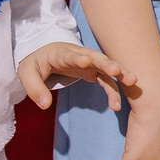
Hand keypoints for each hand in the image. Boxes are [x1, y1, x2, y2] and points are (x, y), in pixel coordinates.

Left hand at [17, 41, 138, 110]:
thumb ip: (34, 89)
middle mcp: (79, 55)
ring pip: (106, 67)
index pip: (70, 55)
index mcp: (60, 53)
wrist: (46, 54)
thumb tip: (44, 105)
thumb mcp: (27, 73)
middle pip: (95, 57)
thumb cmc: (36, 63)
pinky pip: (107, 80)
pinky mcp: (94, 72)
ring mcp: (89, 63)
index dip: (78, 58)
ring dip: (119, 74)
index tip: (86, 61)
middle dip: (107, 63)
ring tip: (132, 82)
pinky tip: (117, 105)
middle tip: (117, 70)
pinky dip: (114, 90)